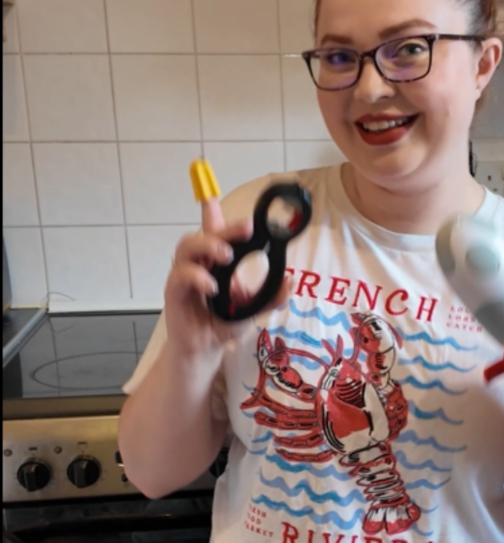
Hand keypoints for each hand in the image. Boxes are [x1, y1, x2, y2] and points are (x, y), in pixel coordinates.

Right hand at [164, 194, 289, 359]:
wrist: (205, 349)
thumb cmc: (224, 322)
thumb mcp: (254, 308)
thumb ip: (272, 295)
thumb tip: (289, 280)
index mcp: (217, 260)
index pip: (213, 228)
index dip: (211, 210)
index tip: (212, 193)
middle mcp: (199, 262)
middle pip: (205, 233)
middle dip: (226, 227)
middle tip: (247, 228)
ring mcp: (184, 275)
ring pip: (187, 246)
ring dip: (208, 246)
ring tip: (226, 255)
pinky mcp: (174, 292)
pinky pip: (180, 276)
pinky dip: (197, 277)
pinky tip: (211, 286)